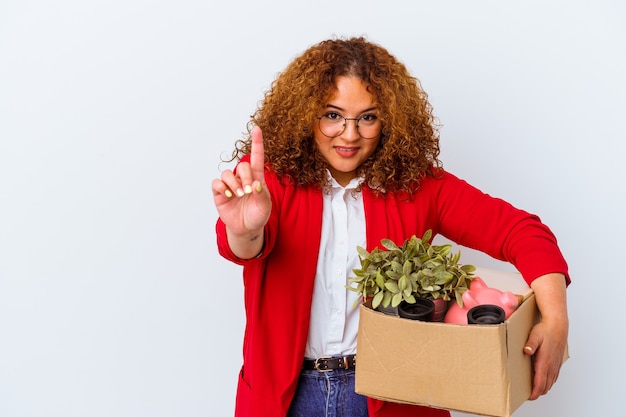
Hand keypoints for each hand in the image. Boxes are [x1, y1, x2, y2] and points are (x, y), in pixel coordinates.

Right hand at [212, 127, 270, 257]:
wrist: (247, 229)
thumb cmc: (257, 215)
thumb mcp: (265, 207)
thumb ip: (262, 195)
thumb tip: (256, 184)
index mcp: (257, 178)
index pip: (257, 157)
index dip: (257, 143)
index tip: (257, 129)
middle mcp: (243, 179)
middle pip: (241, 166)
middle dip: (245, 177)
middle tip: (248, 191)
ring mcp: (230, 185)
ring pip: (227, 173)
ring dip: (233, 183)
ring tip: (239, 194)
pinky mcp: (220, 193)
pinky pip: (216, 183)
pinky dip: (222, 187)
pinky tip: (228, 195)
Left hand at [525, 273, 568, 399]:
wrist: (558, 325)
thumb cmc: (546, 329)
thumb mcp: (535, 335)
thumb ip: (530, 344)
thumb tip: (526, 351)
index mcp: (545, 361)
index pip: (540, 381)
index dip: (535, 391)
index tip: (530, 397)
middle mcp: (551, 365)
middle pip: (545, 385)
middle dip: (537, 392)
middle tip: (528, 395)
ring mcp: (556, 364)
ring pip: (550, 382)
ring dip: (543, 388)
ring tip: (534, 391)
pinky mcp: (557, 362)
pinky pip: (554, 377)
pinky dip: (548, 382)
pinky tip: (544, 382)